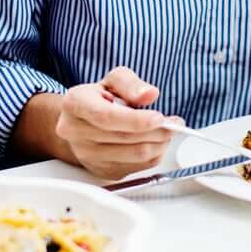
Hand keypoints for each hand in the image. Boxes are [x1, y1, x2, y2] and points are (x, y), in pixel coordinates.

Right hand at [54, 67, 179, 179]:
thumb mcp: (113, 81)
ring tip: (167, 131)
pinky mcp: (101, 171)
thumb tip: (149, 94)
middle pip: (124, 138)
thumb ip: (131, 84)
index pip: (106, 117)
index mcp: (75, 104)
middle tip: (175, 123)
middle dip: (157, 131)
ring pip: (133, 156)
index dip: (136, 120)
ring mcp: (87, 155)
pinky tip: (156, 142)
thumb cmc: (98, 99)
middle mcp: (75, 132)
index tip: (159, 118)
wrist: (80, 123)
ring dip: (159, 144)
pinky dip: (153, 155)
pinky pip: (136, 168)